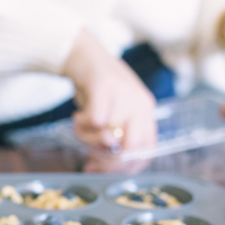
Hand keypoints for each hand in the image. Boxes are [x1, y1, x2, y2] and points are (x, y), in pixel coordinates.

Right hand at [62, 31, 156, 171]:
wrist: (82, 53)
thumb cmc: (95, 88)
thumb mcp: (112, 111)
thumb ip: (113, 136)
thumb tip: (99, 167)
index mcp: (146, 110)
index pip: (147, 149)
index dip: (126, 167)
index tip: (105, 171)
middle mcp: (140, 102)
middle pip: (132, 147)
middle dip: (108, 161)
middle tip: (90, 159)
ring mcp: (124, 93)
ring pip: (110, 136)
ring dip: (89, 140)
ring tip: (80, 129)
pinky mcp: (105, 85)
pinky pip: (95, 121)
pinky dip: (82, 124)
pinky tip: (77, 117)